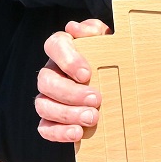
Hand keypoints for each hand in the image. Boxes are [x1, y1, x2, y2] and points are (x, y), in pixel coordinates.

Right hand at [36, 20, 106, 143]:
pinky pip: (44, 127)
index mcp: (63, 49)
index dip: (67, 60)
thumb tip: (77, 28)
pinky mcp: (51, 118)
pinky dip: (58, 133)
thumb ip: (95, 32)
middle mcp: (51, 71)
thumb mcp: (108, 41)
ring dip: (66, 114)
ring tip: (92, 118)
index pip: (54, 46)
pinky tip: (78, 133)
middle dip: (70, 93)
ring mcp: (48, 96)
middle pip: (46, 81)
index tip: (86, 74)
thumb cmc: (110, 57)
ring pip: (43, 105)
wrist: (117, 81)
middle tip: (96, 99)